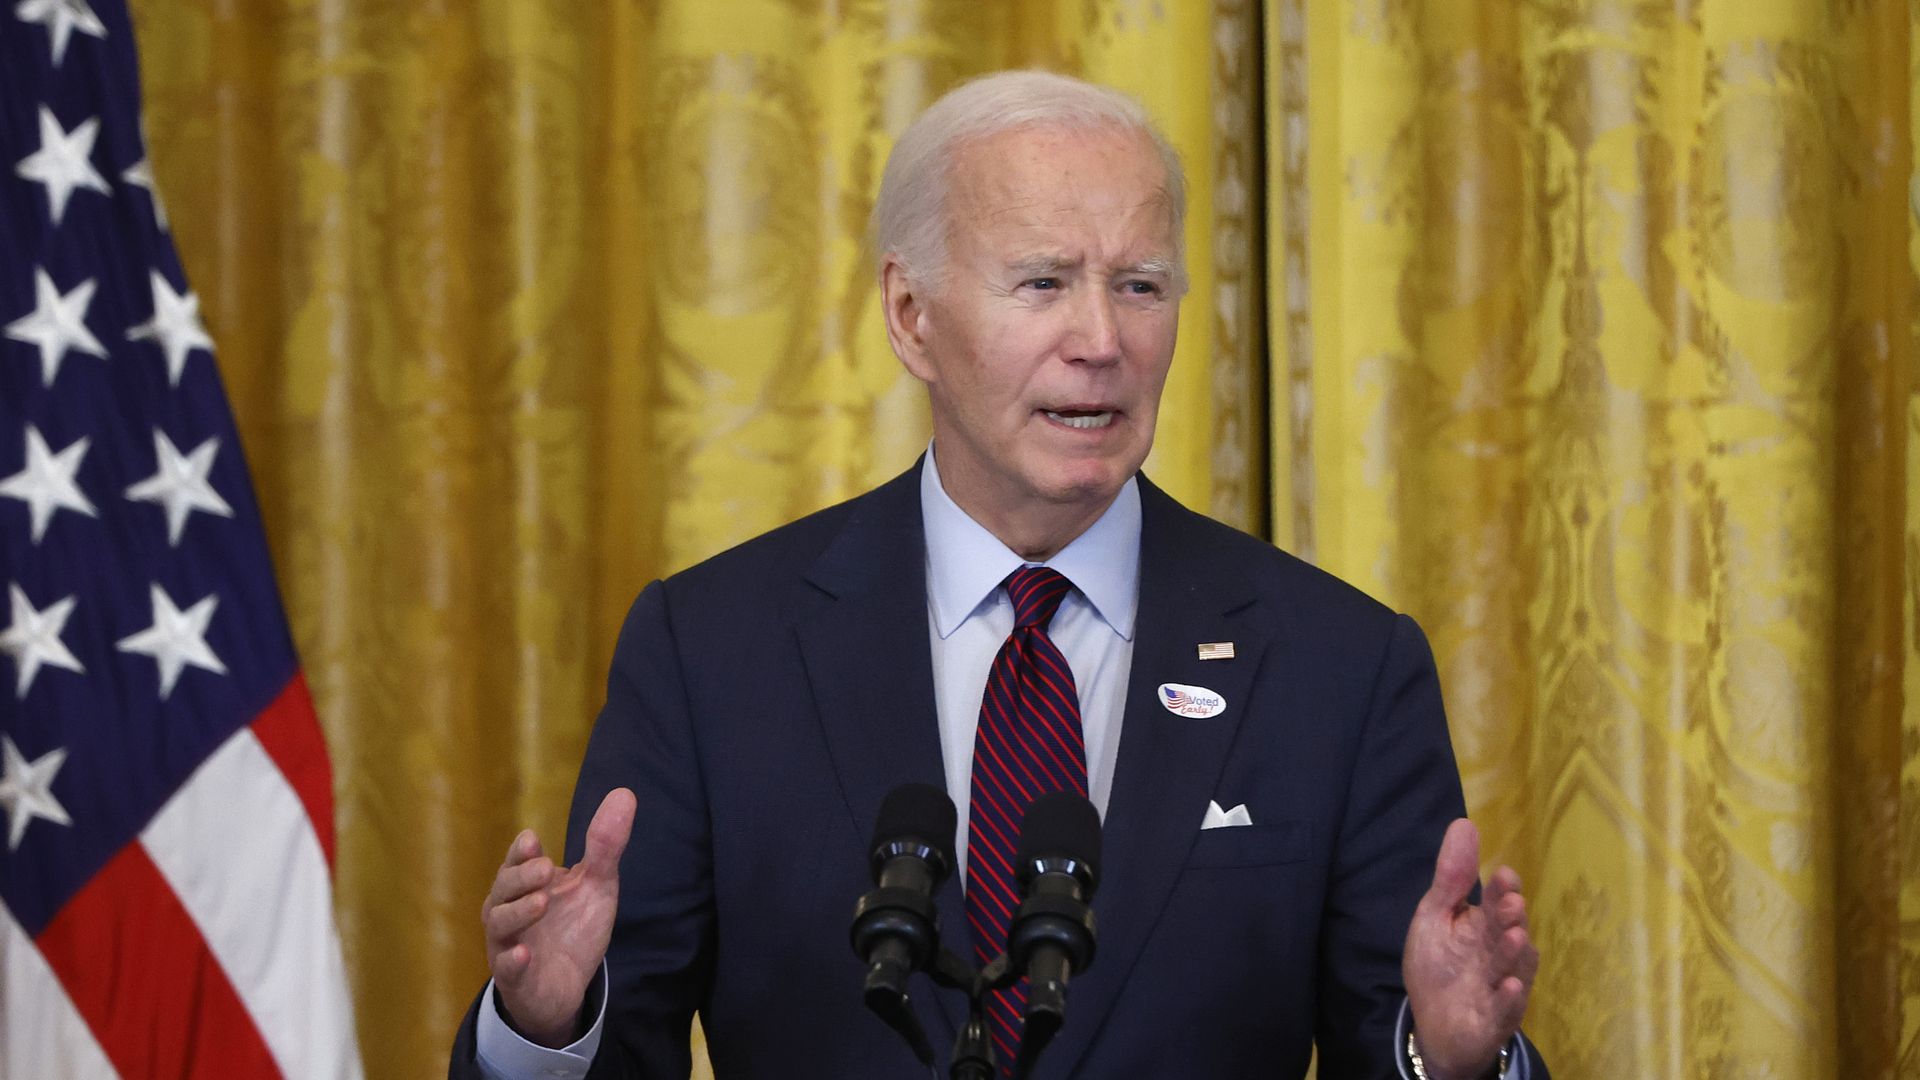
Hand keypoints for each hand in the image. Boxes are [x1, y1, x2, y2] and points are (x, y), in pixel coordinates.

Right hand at [483, 788, 636, 1046]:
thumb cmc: (573, 928)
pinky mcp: (514, 979)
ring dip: (518, 913)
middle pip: (503, 888)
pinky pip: (506, 970)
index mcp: (525, 884)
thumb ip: (605, 845)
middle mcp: (508, 910)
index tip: (533, 840)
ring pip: (499, 924)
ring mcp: (507, 944)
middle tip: (545, 868)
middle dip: (521, 877)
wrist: (565, 986)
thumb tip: (625, 793)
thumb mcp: (596, 885)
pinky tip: (522, 954)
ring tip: (541, 902)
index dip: (521, 851)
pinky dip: (511, 961)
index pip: (516, 861)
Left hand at [1401, 818, 1537, 1079]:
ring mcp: (1501, 986)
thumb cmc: (1438, 965)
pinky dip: (1508, 999)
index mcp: (1485, 925)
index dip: (1503, 890)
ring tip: (1515, 936)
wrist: (1436, 1024)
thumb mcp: (1436, 916)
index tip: (1505, 874)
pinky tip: (1507, 986)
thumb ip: (1451, 876)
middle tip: (1512, 903)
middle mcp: (1500, 953)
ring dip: (1513, 954)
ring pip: (1512, 968)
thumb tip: (1464, 822)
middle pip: (1508, 933)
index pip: (1497, 902)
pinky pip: (1505, 1009)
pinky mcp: (1496, 1018)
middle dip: (1510, 918)